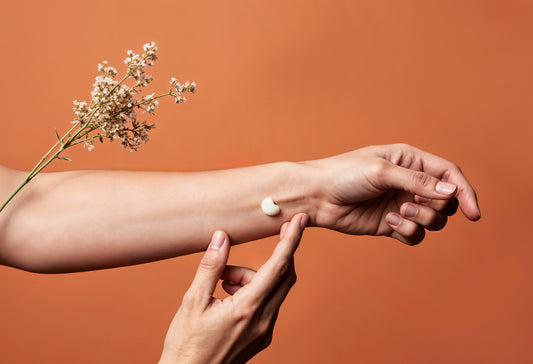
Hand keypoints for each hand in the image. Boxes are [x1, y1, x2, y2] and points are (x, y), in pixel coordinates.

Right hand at [159, 213, 307, 363]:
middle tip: (272, 233)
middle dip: (276, 254)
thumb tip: (221, 237)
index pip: (278, 267)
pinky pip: (265, 303)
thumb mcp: (192, 302)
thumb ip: (211, 267)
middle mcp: (263, 320)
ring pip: (271, 289)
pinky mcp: (260, 336)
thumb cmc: (187, 345)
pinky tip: (227, 296)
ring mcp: (264, 330)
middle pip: (284, 276)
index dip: (291, 240)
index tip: (300, 220)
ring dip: (251, 276)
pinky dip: (251, 291)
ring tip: (221, 282)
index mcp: (248, 309)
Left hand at [307, 144, 479, 244]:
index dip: (464, 192)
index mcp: (410, 161)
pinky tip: (389, 223)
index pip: (449, 175)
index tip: (473, 213)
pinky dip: (408, 232)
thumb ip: (417, 182)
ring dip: (422, 221)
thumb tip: (452, 192)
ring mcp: (401, 204)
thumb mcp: (382, 172)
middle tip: (413, 206)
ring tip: (398, 214)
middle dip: (437, 208)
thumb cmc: (344, 174)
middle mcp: (409, 182)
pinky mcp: (391, 223)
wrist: (316, 196)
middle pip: (445, 201)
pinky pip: (415, 236)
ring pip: (433, 220)